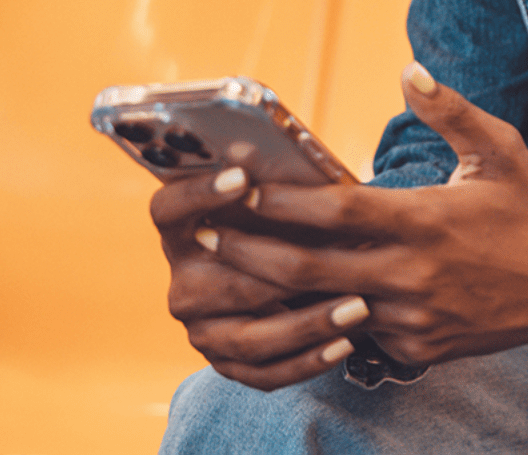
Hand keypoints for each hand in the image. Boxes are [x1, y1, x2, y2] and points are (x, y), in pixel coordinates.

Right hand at [149, 167, 369, 391]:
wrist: (309, 282)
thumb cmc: (300, 229)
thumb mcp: (292, 206)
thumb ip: (283, 186)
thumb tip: (283, 154)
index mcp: (184, 232)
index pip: (168, 210)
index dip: (199, 193)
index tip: (244, 177)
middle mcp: (183, 282)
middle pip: (222, 281)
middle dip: (284, 272)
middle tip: (337, 259)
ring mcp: (202, 329)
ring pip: (250, 336)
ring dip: (308, 323)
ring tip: (359, 307)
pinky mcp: (227, 364)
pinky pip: (265, 373)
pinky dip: (308, 360)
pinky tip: (347, 343)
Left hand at [202, 64, 527, 366]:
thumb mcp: (499, 151)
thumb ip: (450, 110)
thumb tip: (409, 70)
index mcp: (425, 221)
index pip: (334, 211)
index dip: (279, 201)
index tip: (238, 187)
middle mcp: (413, 274)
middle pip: (308, 270)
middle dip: (248, 254)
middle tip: (205, 237)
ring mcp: (414, 318)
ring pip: (325, 310)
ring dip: (277, 293)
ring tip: (234, 273)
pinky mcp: (419, 349)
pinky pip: (361, 336)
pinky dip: (331, 320)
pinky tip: (300, 304)